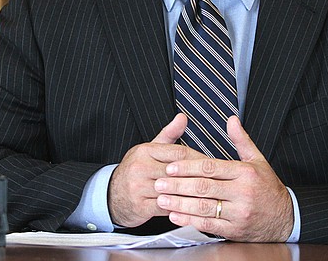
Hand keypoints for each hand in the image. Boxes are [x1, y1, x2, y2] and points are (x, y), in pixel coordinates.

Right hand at [108, 113, 204, 227]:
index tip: (211, 164)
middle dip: (198, 177)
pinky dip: (181, 208)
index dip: (197, 159)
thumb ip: (169, 134)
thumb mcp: (150, 149)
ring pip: (173, 190)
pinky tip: (193, 208)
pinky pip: (166, 207)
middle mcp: (141, 167)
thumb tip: (182, 118)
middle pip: (177, 171)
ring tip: (209, 195)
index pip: (178, 153)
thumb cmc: (136, 171)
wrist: (111, 195)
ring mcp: (139, 187)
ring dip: (192, 194)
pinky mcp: (140, 205)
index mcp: (145, 151)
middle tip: (216, 180)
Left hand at [154, 116, 293, 241]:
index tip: (170, 167)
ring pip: (204, 207)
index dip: (188, 167)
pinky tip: (176, 216)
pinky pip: (209, 226)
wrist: (285, 218)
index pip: (211, 168)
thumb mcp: (258, 160)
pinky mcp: (235, 230)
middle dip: (178, 185)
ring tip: (162, 200)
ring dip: (180, 204)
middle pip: (204, 187)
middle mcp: (242, 193)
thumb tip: (231, 120)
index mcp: (245, 173)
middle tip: (159, 183)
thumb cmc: (269, 188)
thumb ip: (242, 140)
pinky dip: (190, 221)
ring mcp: (239, 213)